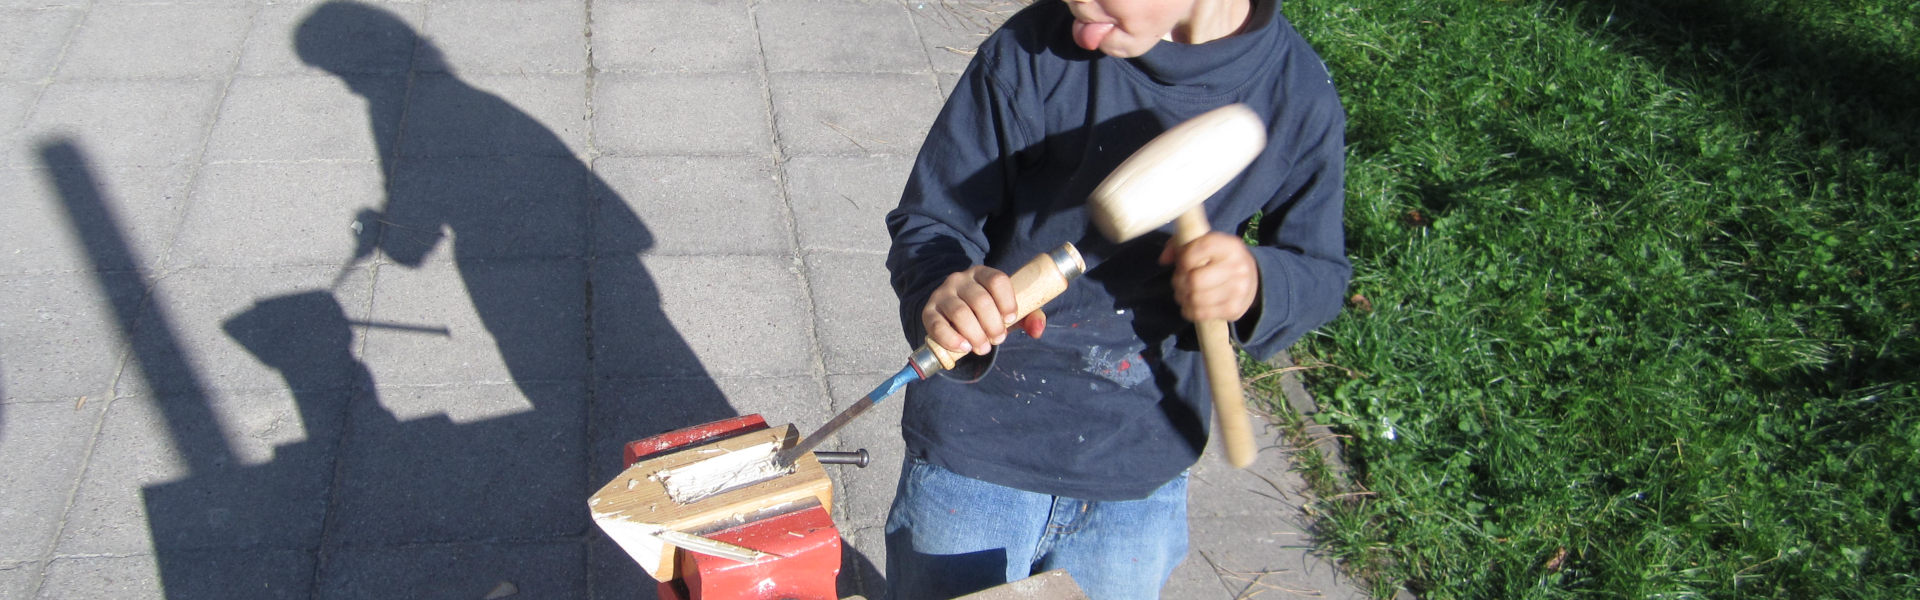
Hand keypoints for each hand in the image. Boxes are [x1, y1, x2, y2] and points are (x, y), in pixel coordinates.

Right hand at [922, 266, 1046, 355]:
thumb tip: (1038, 329)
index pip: (996, 279)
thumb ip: (1028, 317)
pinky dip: (952, 339)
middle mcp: (960, 279)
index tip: (1011, 319)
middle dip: (993, 324)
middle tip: (998, 339)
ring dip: (976, 335)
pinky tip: (964, 347)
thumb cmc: (987, 311)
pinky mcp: (928, 312)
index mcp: (982, 273)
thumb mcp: (1007, 310)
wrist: (951, 312)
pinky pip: (937, 325)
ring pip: (960, 313)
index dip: (1007, 301)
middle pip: (980, 299)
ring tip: (984, 348)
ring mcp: (942, 294)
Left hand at [1159, 232, 1258, 321]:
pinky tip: (1191, 305)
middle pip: (1194, 280)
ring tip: (1184, 293)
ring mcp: (1239, 289)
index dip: (1182, 260)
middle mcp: (1238, 266)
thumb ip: (1178, 245)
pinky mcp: (1235, 308)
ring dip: (1182, 298)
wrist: (1250, 277)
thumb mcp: (1203, 243)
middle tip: (1179, 282)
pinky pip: (1201, 314)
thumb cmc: (1218, 258)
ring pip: (1195, 299)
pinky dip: (1190, 311)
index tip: (1182, 264)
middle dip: (1179, 282)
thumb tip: (1163, 260)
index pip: (1195, 253)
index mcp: (1229, 245)